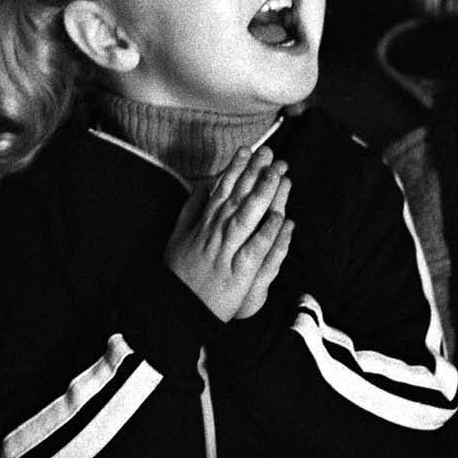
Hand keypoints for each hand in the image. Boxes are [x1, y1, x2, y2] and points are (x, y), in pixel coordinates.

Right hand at [165, 146, 293, 320]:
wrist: (176, 308)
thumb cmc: (179, 273)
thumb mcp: (177, 236)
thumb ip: (190, 209)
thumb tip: (201, 185)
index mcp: (203, 224)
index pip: (221, 190)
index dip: (235, 168)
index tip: (247, 150)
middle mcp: (215, 233)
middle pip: (237, 197)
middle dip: (254, 173)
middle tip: (269, 153)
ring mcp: (227, 252)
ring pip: (247, 217)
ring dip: (263, 194)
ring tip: (278, 174)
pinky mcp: (239, 272)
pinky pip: (256, 249)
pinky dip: (268, 233)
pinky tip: (282, 218)